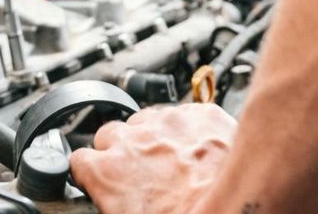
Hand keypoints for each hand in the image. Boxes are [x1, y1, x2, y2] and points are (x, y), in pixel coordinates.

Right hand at [69, 104, 237, 213]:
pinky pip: (187, 116)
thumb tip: (116, 202)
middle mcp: (133, 138)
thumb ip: (113, 200)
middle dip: (123, 151)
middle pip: (111, 134)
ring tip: (175, 165)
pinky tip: (200, 155)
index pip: (79, 160)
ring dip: (157, 138)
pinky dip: (190, 131)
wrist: (237, 209)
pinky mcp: (202, 113)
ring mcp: (168, 121)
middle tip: (144, 175)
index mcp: (108, 170)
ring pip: (150, 121)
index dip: (92, 171)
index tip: (101, 178)